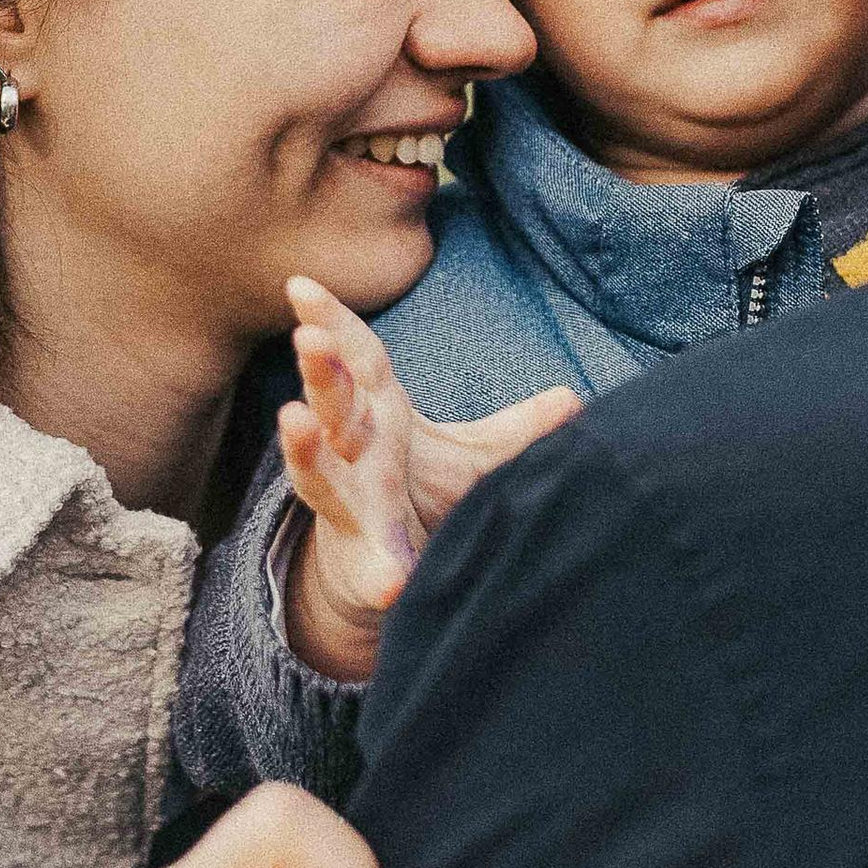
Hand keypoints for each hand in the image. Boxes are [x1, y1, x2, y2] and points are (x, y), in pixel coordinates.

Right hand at [279, 276, 581, 680]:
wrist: (385, 571)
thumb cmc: (420, 494)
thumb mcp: (473, 457)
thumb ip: (519, 430)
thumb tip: (573, 400)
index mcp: (379, 415)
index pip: (356, 359)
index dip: (331, 320)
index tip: (299, 284)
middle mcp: (354, 454)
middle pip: (333, 406)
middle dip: (321, 373)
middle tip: (309, 340)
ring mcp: (348, 505)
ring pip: (318, 475)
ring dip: (306, 449)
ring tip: (294, 420)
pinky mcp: (363, 560)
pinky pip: (371, 567)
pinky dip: (379, 574)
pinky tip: (393, 583)